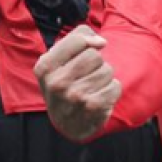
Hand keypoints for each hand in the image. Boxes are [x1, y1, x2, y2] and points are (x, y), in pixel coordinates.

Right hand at [35, 25, 121, 140]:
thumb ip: (78, 37)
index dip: (87, 42)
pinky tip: (99, 97)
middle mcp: (57, 83)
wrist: (67, 123)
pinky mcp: (93, 108)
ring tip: (92, 87)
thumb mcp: (58, 58)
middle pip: (95, 55)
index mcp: (45, 67)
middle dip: (95, 62)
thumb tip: (100, 42)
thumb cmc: (64, 83)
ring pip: (107, 70)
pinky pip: (116, 86)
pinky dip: (111, 89)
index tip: (86, 50)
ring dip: (104, 77)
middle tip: (86, 74)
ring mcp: (75, 97)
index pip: (78, 39)